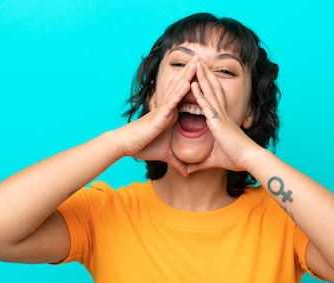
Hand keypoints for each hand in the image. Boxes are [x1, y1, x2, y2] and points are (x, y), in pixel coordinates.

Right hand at [117, 56, 200, 175]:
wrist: (127, 146)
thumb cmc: (144, 147)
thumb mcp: (167, 156)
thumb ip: (178, 162)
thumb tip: (186, 172)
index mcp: (172, 115)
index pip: (186, 97)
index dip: (195, 85)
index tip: (206, 76)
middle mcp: (169, 109)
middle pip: (183, 87)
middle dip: (193, 73)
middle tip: (202, 59)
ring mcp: (164, 110)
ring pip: (178, 89)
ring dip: (188, 75)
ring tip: (197, 61)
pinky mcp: (159, 115)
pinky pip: (172, 101)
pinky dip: (180, 91)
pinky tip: (188, 81)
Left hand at [186, 60, 262, 173]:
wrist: (249, 160)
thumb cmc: (236, 159)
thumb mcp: (213, 161)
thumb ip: (199, 164)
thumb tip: (188, 171)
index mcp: (221, 120)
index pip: (211, 98)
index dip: (205, 85)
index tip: (199, 74)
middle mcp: (220, 114)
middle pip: (211, 89)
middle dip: (203, 74)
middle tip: (196, 60)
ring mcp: (220, 117)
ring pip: (209, 92)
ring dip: (201, 77)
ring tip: (194, 64)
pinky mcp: (218, 123)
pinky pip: (207, 105)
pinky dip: (199, 94)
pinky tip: (193, 83)